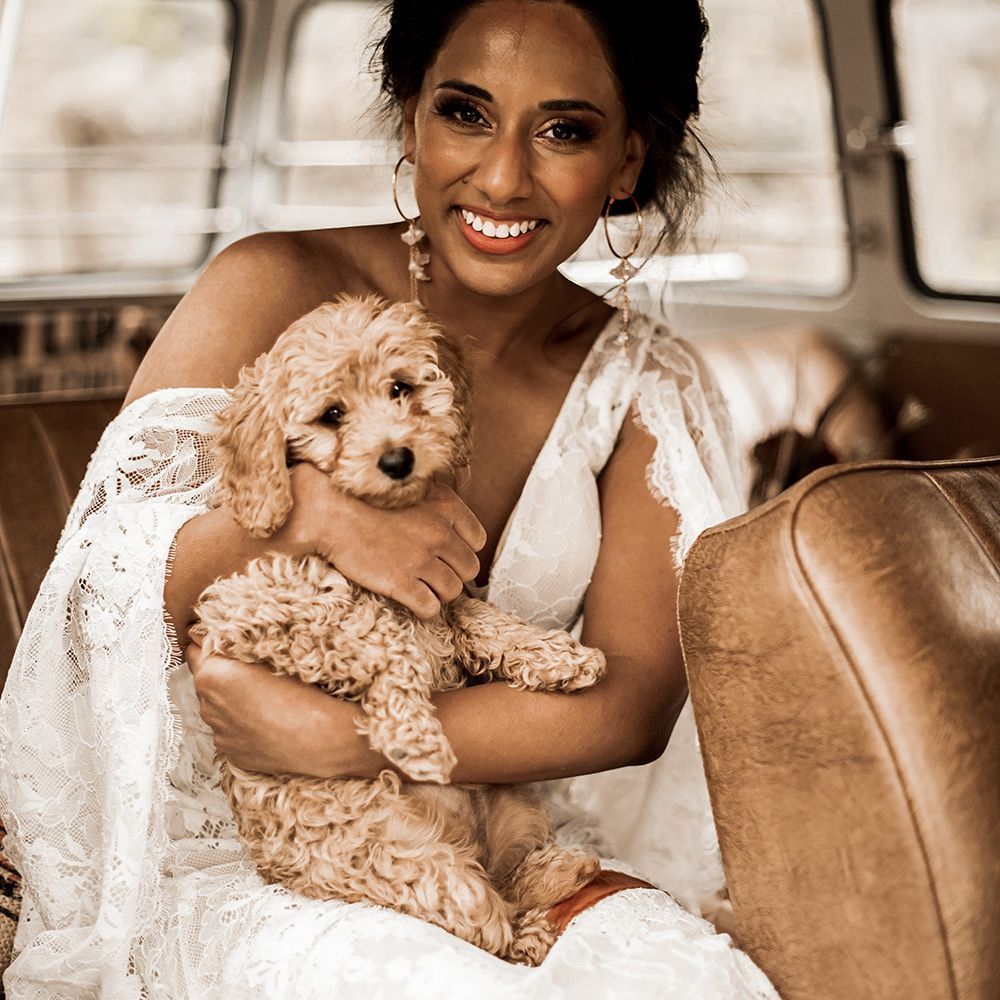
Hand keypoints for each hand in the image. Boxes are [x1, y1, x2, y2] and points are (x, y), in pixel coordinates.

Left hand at [186, 635, 358, 776]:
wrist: (317, 739)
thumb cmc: (298, 692)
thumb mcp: (268, 655)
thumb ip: (233, 646)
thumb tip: (211, 637)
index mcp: (212, 676)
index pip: (193, 648)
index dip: (208, 642)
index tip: (224, 640)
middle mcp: (207, 705)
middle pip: (204, 679)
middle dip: (219, 672)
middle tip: (247, 669)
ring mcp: (218, 732)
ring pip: (216, 706)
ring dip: (229, 699)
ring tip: (260, 697)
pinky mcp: (231, 752)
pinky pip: (229, 730)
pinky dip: (240, 723)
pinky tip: (264, 720)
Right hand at [276, 465, 486, 619]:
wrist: (329, 511)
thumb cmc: (363, 497)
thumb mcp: (408, 486)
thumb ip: (434, 500)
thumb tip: (446, 516)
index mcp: (445, 507)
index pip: (477, 539)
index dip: (464, 549)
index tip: (448, 554)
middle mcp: (438, 533)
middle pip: (469, 568)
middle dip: (454, 574)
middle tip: (435, 574)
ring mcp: (421, 560)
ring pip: (453, 590)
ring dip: (440, 593)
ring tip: (423, 588)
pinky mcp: (401, 583)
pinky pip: (430, 608)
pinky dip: (426, 609)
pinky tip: (413, 601)